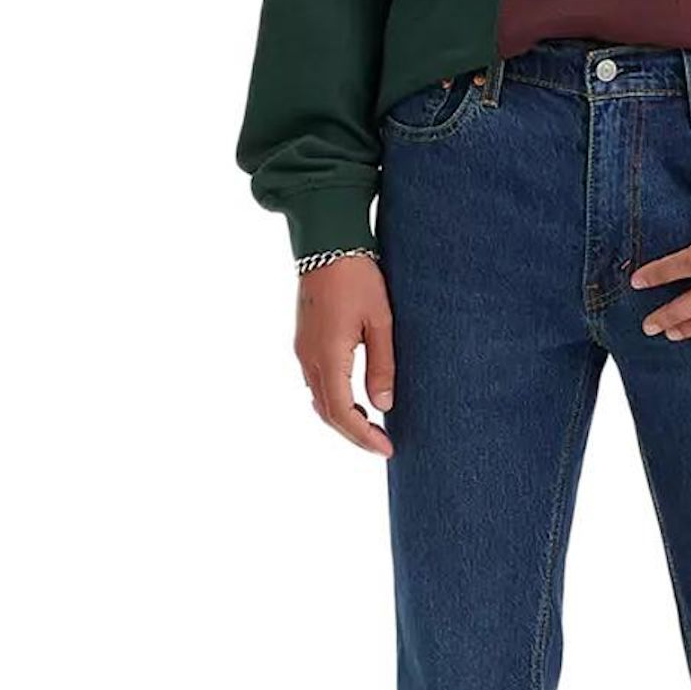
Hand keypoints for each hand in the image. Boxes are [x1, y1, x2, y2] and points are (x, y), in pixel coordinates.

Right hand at [294, 256, 394, 454]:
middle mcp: (308, 358)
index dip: (363, 437)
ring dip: (344, 419)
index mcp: (328, 356)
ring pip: (319, 401)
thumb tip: (383, 406)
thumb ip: (382, 366)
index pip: (342, 413)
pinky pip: (316, 384)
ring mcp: (303, 350)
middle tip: (383, 444)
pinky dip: (335, 401)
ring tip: (373, 428)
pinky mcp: (305, 341)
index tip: (387, 448)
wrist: (327, 241)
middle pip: (327, 413)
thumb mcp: (381, 322)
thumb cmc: (358, 277)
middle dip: (354, 434)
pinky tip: (356, 402)